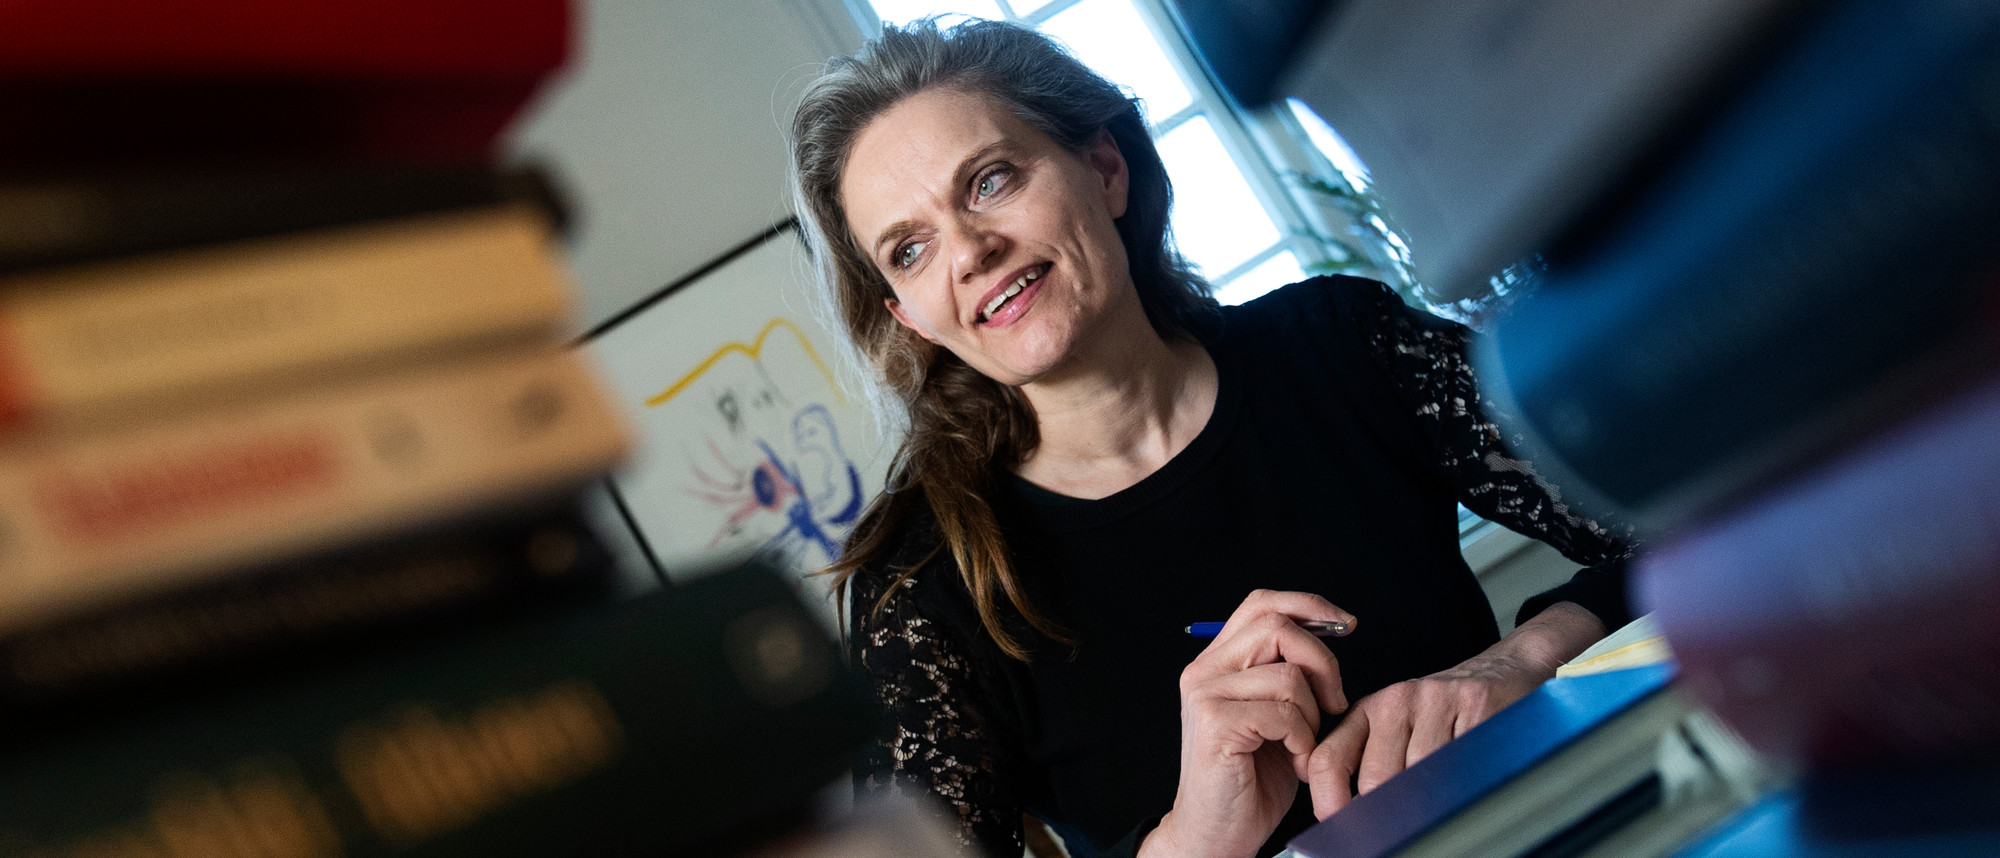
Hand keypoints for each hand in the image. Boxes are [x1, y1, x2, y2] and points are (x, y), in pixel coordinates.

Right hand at [1139, 590, 1356, 857]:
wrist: (1216, 834)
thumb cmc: (1252, 779)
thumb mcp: (1277, 713)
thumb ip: (1288, 671)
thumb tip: (1332, 630)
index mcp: (1217, 661)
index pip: (1262, 604)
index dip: (1308, 606)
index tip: (1345, 625)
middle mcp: (1204, 671)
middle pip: (1279, 628)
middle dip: (1323, 663)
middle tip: (1333, 703)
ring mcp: (1205, 695)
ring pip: (1288, 676)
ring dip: (1312, 716)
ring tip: (1302, 746)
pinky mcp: (1215, 723)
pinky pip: (1284, 713)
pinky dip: (1302, 740)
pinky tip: (1294, 761)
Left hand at [1304, 601, 1607, 818]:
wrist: (1498, 673)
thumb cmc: (1442, 712)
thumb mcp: (1396, 729)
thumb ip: (1367, 764)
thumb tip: (1346, 816)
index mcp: (1369, 710)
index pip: (1329, 760)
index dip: (1330, 800)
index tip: (1338, 826)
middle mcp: (1396, 701)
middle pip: (1378, 779)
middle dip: (1388, 810)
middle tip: (1401, 824)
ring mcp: (1436, 701)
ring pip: (1422, 775)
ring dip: (1432, 799)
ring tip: (1443, 798)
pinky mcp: (1475, 704)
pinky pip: (1463, 762)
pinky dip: (1465, 782)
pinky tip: (1470, 777)